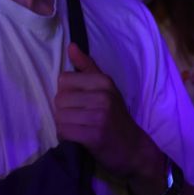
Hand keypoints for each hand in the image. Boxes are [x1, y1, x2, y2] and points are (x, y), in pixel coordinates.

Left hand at [55, 43, 150, 177]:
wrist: (133, 148)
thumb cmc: (115, 116)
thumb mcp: (106, 88)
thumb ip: (87, 67)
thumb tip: (71, 46)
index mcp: (104, 81)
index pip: (64, 80)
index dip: (66, 92)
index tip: (78, 102)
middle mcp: (103, 96)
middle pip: (59, 99)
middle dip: (64, 110)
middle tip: (77, 117)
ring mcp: (99, 117)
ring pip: (60, 116)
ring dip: (64, 125)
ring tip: (77, 127)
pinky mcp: (94, 136)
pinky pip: (64, 131)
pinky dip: (66, 136)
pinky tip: (76, 137)